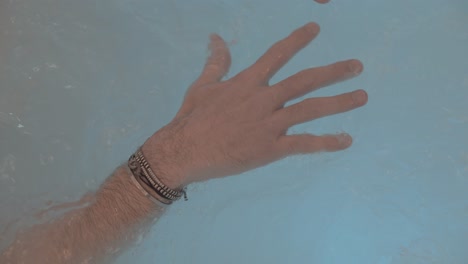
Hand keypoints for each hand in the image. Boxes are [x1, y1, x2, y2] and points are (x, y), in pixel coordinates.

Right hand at [142, 22, 367, 188]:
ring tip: (362, 96)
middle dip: (334, 71)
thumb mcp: (203, 85)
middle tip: (357, 66)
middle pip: (305, 80)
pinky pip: (304, 144)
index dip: (298, 39)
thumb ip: (216, 61)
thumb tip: (215, 37)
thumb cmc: (191, 118)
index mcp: (247, 82)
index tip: (316, 28)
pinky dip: (327, 142)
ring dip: (339, 102)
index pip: (277, 54)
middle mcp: (263, 99)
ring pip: (311, 109)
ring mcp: (268, 124)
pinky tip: (347, 139)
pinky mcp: (270, 149)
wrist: (184, 150)